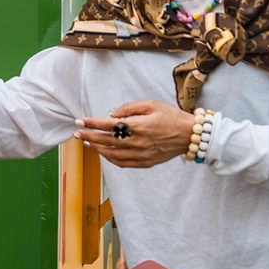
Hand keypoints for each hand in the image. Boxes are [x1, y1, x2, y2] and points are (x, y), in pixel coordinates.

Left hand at [76, 100, 194, 168]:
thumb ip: (129, 108)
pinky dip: (110, 158)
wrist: (191, 135)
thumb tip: (112, 114)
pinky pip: (122, 163)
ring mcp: (142, 154)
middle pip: (106, 141)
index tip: (80, 121)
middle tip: (77, 133)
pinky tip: (103, 153)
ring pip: (112, 154)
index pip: (108, 125)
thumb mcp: (151, 104)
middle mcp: (138, 142)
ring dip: (97, 148)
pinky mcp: (146, 162)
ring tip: (87, 143)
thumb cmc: (171, 116)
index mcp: (139, 126)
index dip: (92, 123)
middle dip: (89, 136)